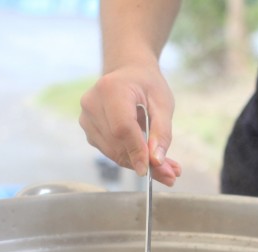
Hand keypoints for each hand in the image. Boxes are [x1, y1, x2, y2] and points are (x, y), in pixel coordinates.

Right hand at [79, 65, 181, 185]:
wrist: (128, 72)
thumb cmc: (147, 85)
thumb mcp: (163, 103)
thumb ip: (162, 132)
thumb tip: (156, 161)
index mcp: (111, 89)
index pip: (122, 128)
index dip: (136, 151)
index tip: (151, 170)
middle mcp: (92, 103)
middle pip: (116, 144)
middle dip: (142, 161)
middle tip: (170, 174)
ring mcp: (86, 118)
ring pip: (112, 152)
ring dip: (137, 163)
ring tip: (164, 168)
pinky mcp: (88, 130)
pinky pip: (109, 151)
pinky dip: (129, 158)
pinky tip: (146, 157)